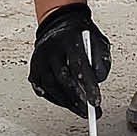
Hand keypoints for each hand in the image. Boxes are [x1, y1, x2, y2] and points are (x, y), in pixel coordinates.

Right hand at [28, 2, 110, 117]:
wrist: (60, 24)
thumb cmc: (82, 36)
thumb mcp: (99, 42)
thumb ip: (102, 60)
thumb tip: (98, 80)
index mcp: (69, 40)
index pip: (78, 65)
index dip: (87, 86)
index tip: (96, 102)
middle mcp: (51, 49)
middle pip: (62, 78)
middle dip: (77, 98)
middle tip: (90, 111)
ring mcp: (40, 58)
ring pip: (50, 85)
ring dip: (66, 102)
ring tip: (80, 110)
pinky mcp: (34, 67)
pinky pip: (41, 87)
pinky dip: (54, 98)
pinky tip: (65, 103)